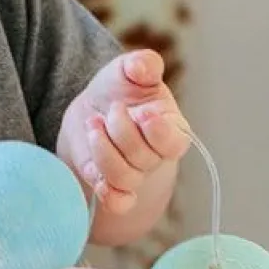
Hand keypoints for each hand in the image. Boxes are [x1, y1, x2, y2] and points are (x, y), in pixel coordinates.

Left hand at [67, 49, 189, 214]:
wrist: (92, 110)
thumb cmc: (118, 89)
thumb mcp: (129, 69)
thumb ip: (141, 64)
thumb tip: (142, 67)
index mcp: (171, 127)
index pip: (176, 143)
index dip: (160, 133)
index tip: (143, 114)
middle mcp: (155, 156)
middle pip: (144, 159)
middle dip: (121, 131)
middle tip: (108, 111)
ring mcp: (134, 175)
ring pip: (124, 178)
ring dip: (103, 152)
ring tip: (92, 125)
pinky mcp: (112, 187)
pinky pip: (118, 203)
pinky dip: (107, 193)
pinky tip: (93, 171)